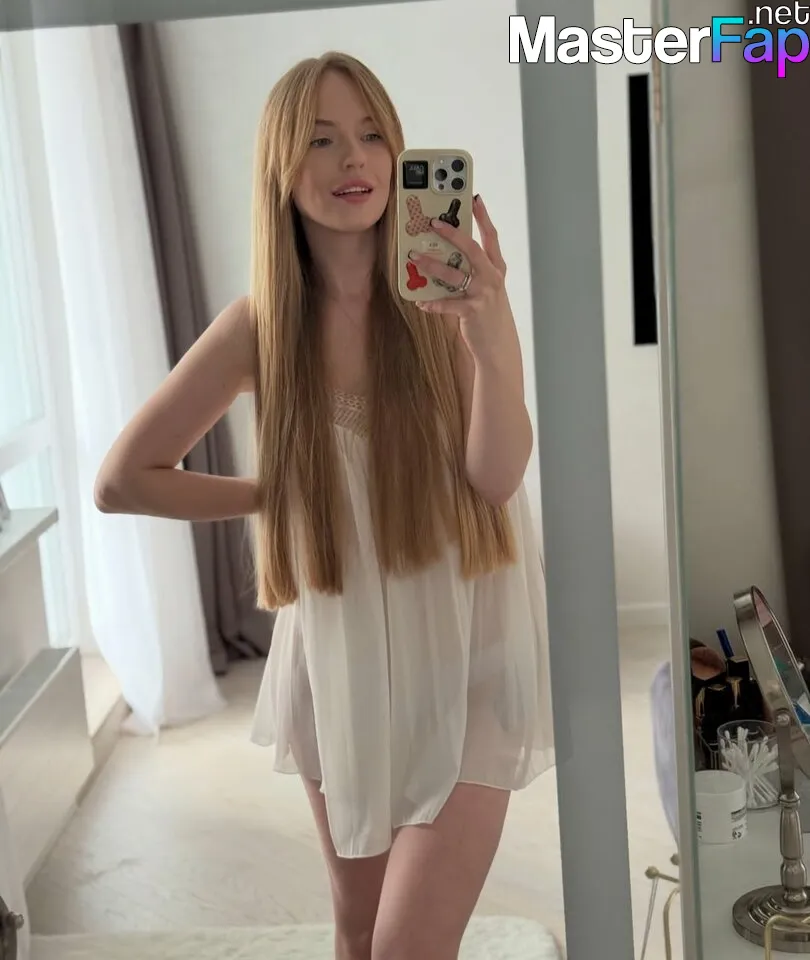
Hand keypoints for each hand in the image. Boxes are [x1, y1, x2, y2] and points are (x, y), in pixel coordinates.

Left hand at [408, 195, 510, 359]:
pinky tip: (420, 302)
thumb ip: (473, 270)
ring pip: (454, 274)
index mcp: (496, 268)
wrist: (498, 345)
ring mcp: (483, 294)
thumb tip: (447, 254)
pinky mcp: (472, 311)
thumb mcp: (486, 288)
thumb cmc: (488, 313)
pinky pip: (448, 304)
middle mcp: (491, 278)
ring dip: (432, 265)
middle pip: (472, 249)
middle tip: (434, 223)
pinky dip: (432, 302)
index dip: (483, 217)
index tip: (474, 198)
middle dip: (453, 234)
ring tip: (415, 258)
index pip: (491, 236)